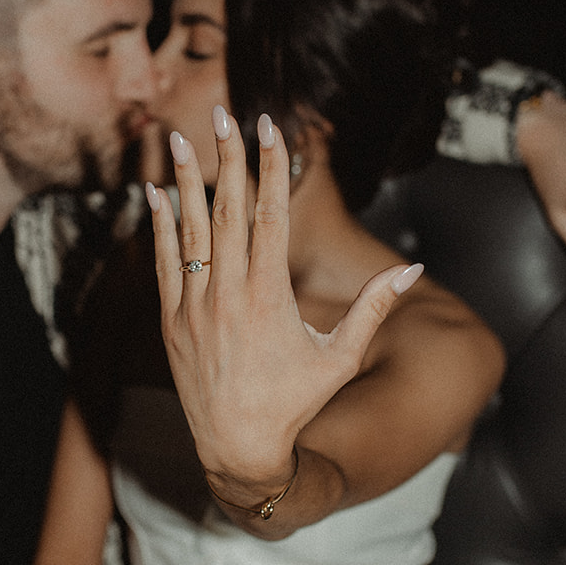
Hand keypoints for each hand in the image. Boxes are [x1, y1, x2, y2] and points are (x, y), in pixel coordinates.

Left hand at [146, 104, 420, 497]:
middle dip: (227, 159)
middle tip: (224, 115)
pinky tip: (154, 194)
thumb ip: (373, 308)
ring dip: (183, 181)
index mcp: (268, 296)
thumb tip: (411, 268)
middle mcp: (226, 295)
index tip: (270, 129)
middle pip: (226, 211)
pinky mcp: (171, 322)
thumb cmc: (295, 403)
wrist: (238, 449)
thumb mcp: (340, 357)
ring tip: (176, 139)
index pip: (268, 215)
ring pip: (188, 231)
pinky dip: (158, 226)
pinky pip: (162, 262)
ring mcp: (193, 307)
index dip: (269, 168)